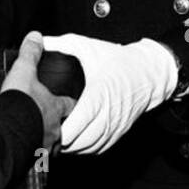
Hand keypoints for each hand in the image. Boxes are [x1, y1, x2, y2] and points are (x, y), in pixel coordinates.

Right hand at [1, 31, 73, 151]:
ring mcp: (44, 145)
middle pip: (60, 128)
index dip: (67, 102)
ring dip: (42, 142)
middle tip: (44, 122)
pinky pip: (34, 159)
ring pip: (48, 145)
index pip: (69, 104)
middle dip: (54, 125)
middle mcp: (53, 128)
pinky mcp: (32, 159)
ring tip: (32, 140)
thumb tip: (35, 37)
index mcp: (54, 107)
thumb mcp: (23, 71)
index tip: (66, 101)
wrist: (8, 133)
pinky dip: (30, 157)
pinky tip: (22, 155)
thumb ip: (30, 54)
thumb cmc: (20, 104)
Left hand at [40, 33, 179, 154]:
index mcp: (98, 95)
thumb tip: (39, 40)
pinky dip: (85, 147)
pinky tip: (74, 140)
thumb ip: (62, 44)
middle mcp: (108, 114)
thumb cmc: (118, 60)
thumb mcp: (89, 47)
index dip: (59, 129)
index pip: (76, 123)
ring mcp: (115, 126)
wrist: (149, 72)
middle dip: (61, 140)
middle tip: (45, 131)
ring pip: (88, 147)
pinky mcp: (119, 132)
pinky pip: (99, 148)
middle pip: (80, 141)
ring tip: (56, 137)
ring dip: (72, 146)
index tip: (44, 124)